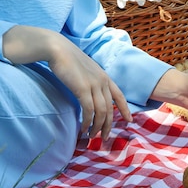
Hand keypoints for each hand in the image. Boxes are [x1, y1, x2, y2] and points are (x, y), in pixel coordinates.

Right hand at [3, 25, 131, 140]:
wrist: (58, 49)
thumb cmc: (69, 60)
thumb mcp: (86, 70)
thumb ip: (92, 81)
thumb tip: (91, 93)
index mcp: (106, 77)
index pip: (120, 96)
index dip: (125, 110)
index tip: (129, 121)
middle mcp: (103, 82)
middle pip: (110, 109)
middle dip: (108, 125)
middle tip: (104, 138)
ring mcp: (94, 85)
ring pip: (101, 112)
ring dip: (97, 127)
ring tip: (92, 136)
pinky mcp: (83, 89)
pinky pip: (89, 110)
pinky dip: (87, 122)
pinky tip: (84, 128)